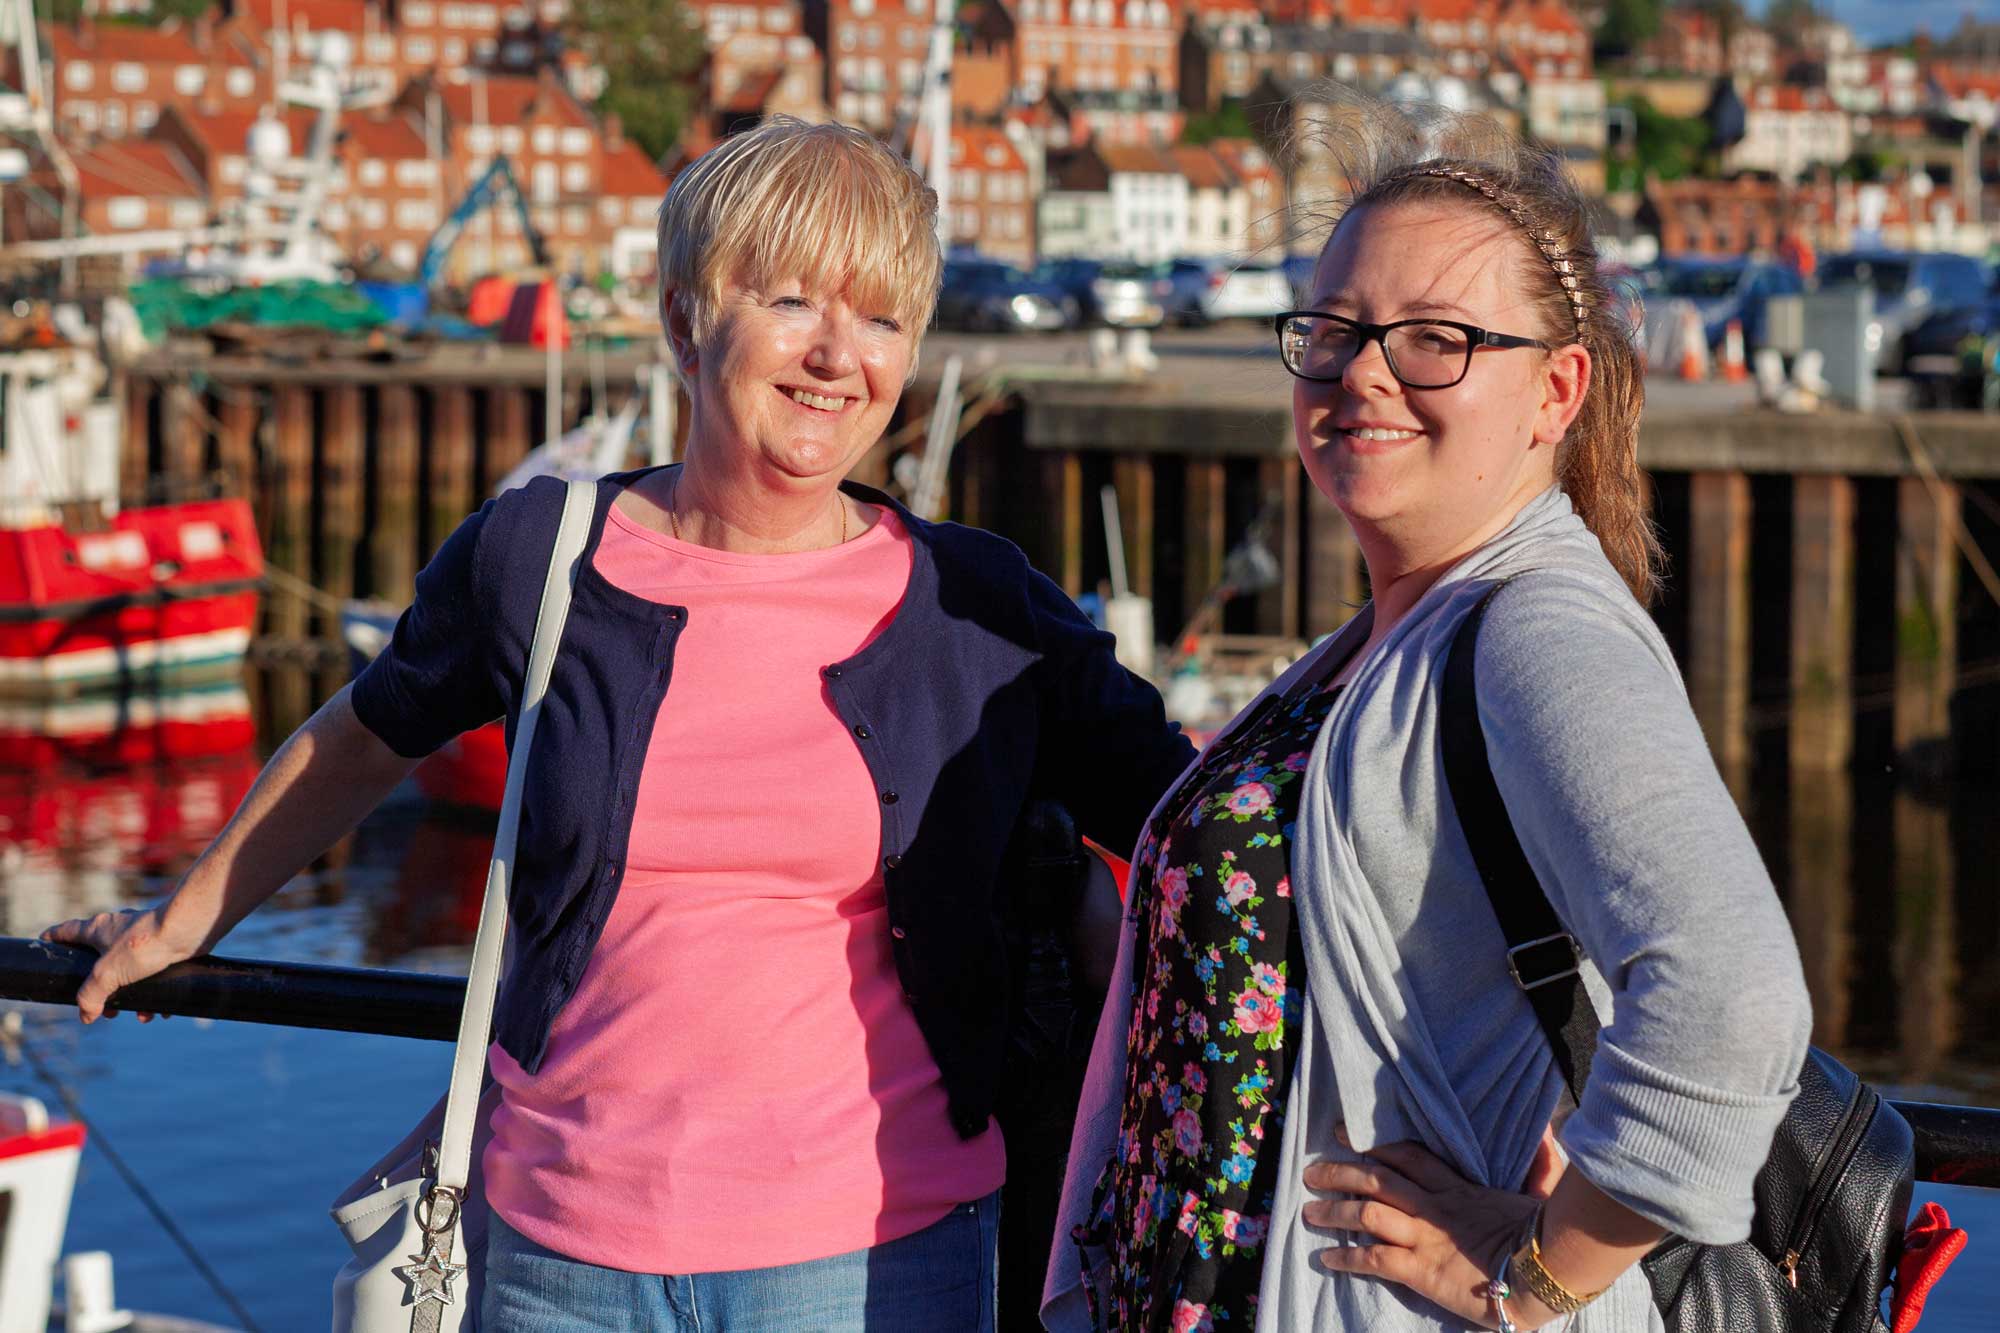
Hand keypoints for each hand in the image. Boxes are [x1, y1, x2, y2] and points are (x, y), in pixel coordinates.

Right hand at [40, 907, 193, 1024]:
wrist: (189, 930)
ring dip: (131, 997)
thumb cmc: (145, 944)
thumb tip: (86, 1016)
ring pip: (128, 972)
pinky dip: (155, 994)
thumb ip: (91, 996)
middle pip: (98, 961)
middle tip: (102, 1008)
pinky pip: (153, 976)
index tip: (44, 947)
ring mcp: (142, 940)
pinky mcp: (164, 948)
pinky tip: (162, 1011)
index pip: (66, 931)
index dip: (52, 939)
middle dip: (99, 988)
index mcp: (97, 930)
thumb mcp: (108, 974)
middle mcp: (118, 931)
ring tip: (138, 1015)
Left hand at [1301, 1125, 1566, 1329]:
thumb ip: (1540, 1165)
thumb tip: (1549, 1134)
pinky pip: (1374, 1258)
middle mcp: (1434, 1207)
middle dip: (1340, 1173)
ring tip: (1308, 1211)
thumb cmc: (1546, 1237)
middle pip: (1377, 1180)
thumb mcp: (1541, 1193)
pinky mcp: (1420, 1269)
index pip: (1408, 1156)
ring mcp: (1425, 1237)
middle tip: (1312, 1171)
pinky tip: (1326, 1258)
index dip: (1374, 1144)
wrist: (1546, 1275)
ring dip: (1334, 1211)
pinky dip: (1346, 1257)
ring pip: (1368, 1214)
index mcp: (1459, 1187)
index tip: (1344, 1135)